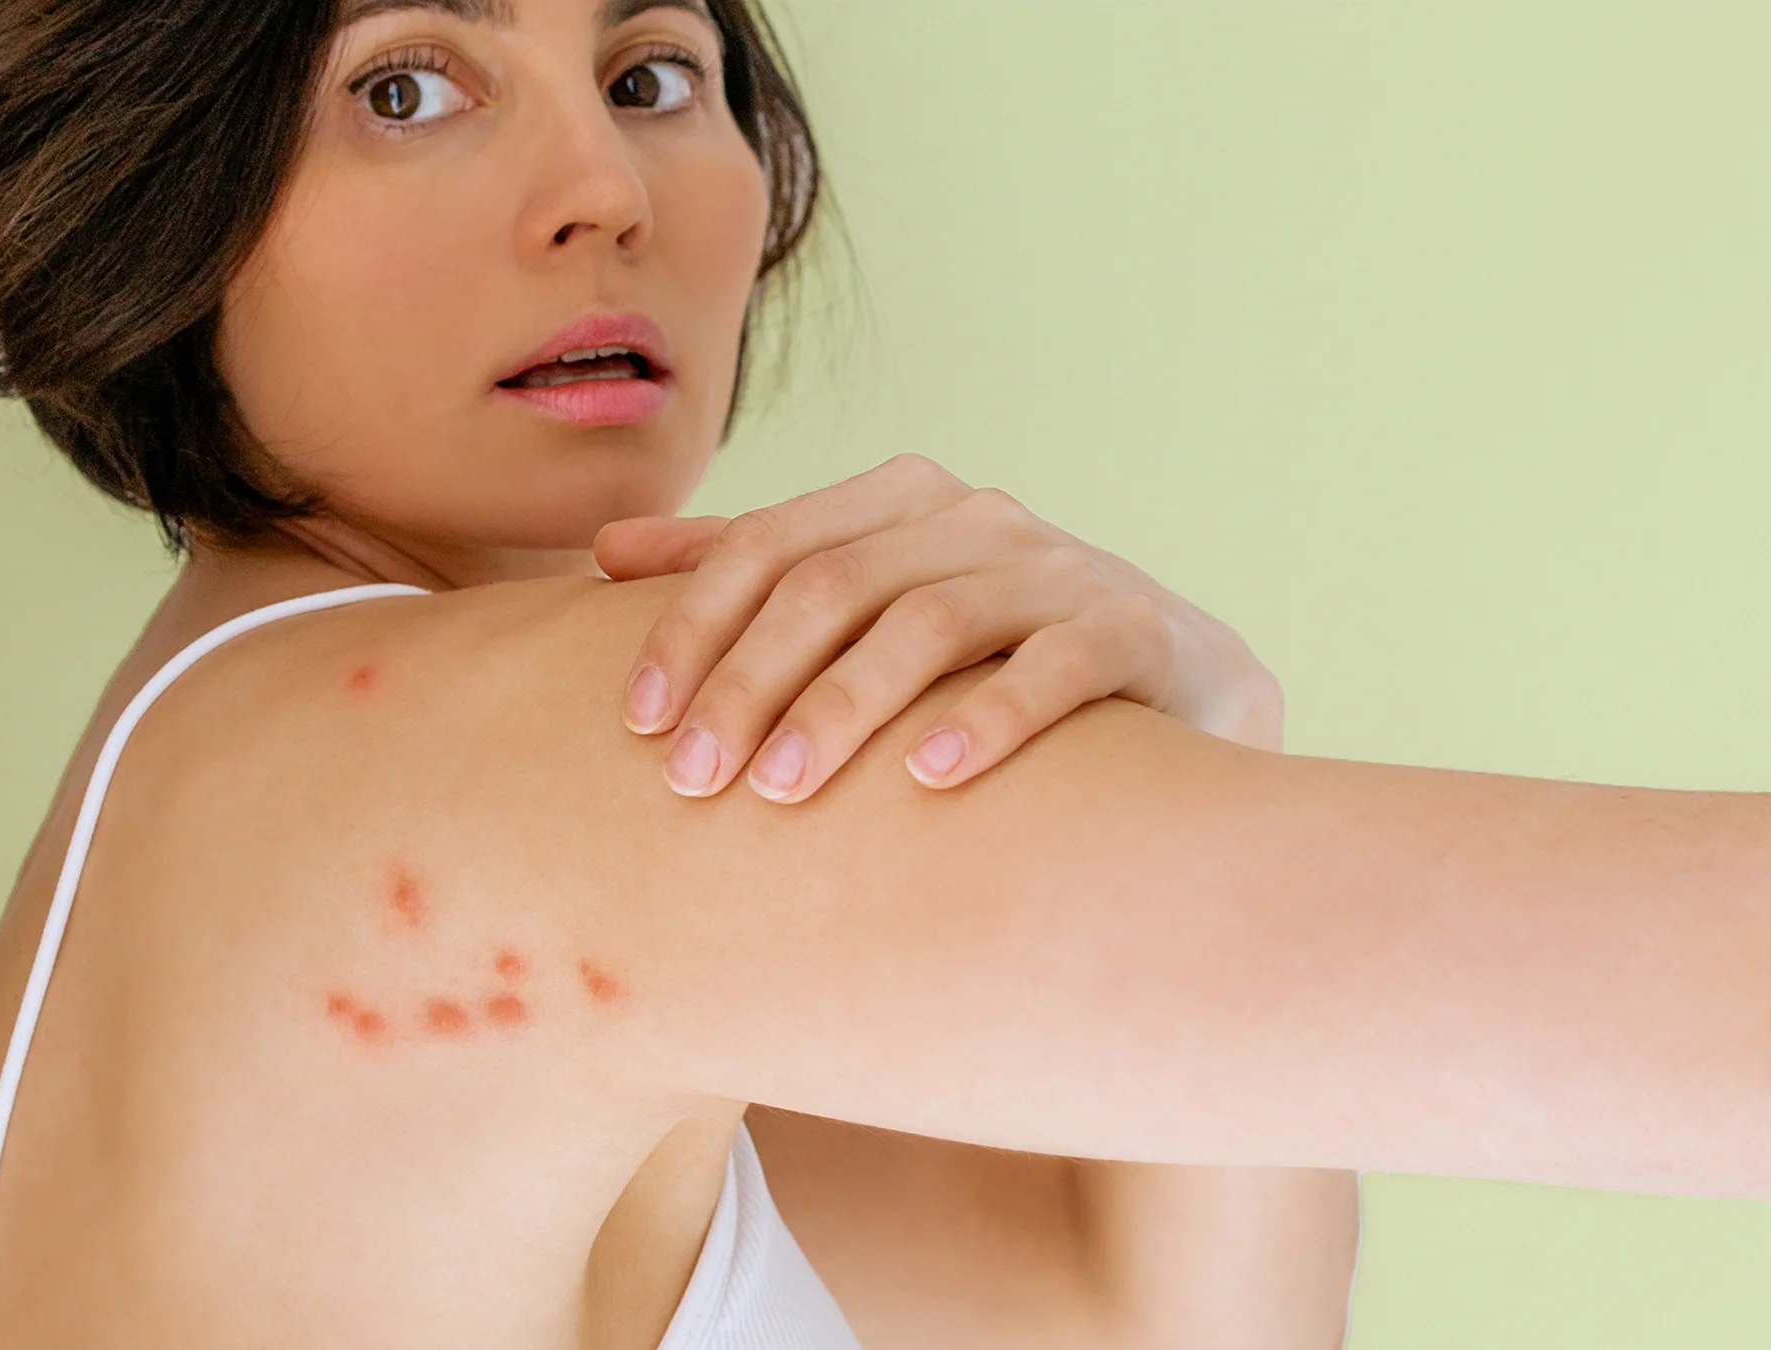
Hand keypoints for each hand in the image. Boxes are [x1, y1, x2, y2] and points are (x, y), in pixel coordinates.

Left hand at [594, 454, 1282, 801]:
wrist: (1178, 687)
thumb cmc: (990, 653)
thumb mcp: (873, 601)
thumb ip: (754, 571)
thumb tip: (606, 552)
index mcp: (896, 501)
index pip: (765, 544)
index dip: (691, 627)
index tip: (636, 721)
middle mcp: (973, 518)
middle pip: (834, 583)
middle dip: (750, 681)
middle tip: (691, 778)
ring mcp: (1058, 567)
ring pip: (930, 619)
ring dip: (844, 707)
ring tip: (782, 791)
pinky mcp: (1132, 630)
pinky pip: (1053, 665)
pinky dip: (987, 717)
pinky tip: (928, 776)